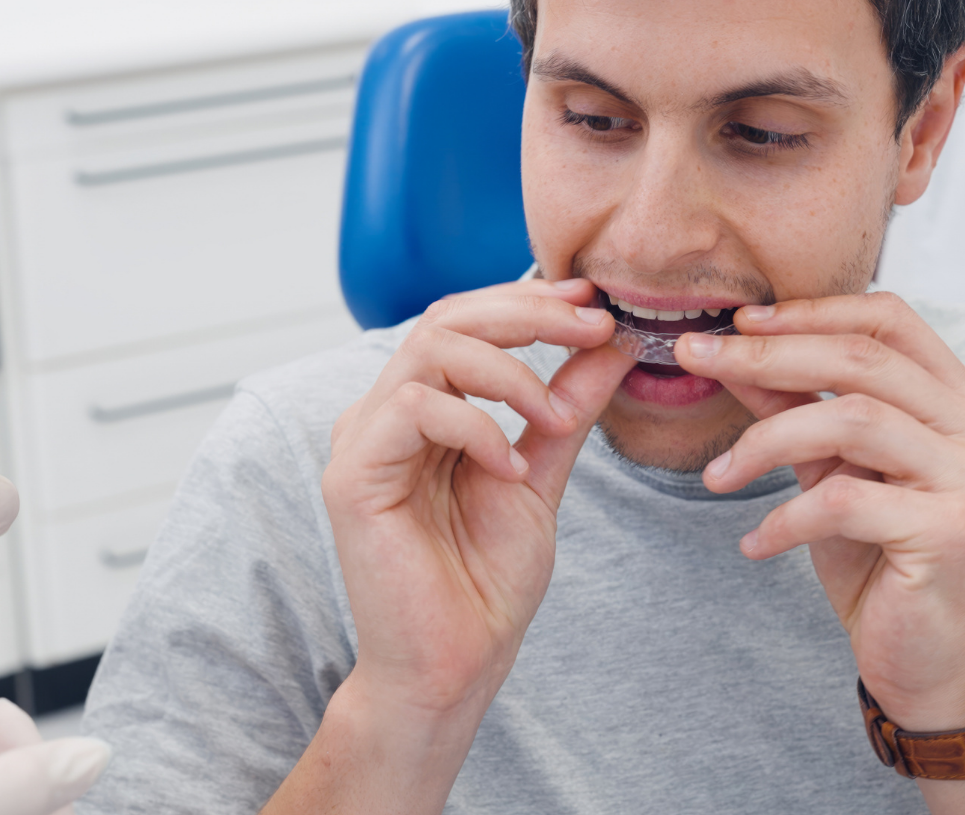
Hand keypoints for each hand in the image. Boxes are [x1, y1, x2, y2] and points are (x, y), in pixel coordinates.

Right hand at [322, 278, 631, 721]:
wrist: (454, 664)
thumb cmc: (485, 581)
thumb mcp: (542, 473)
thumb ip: (566, 407)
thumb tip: (612, 344)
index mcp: (423, 408)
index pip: (466, 322)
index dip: (528, 300)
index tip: (593, 302)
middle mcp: (385, 414)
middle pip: (446, 319)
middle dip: (528, 313)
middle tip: (593, 324)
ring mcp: (363, 441)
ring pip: (430, 350)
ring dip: (510, 370)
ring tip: (558, 416)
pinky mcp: (352, 476)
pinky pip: (413, 409)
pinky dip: (475, 425)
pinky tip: (512, 464)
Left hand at [687, 292, 964, 730]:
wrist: (927, 663)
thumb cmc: (882, 562)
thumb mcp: (832, 470)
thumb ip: (794, 410)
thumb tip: (733, 351)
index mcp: (961, 400)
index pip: (890, 319)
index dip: (811, 311)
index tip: (739, 321)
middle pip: (862, 360)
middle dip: (768, 356)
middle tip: (697, 359)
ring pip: (850, 421)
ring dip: (764, 441)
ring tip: (717, 477)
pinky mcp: (949, 531)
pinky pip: (844, 499)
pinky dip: (785, 518)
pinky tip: (755, 543)